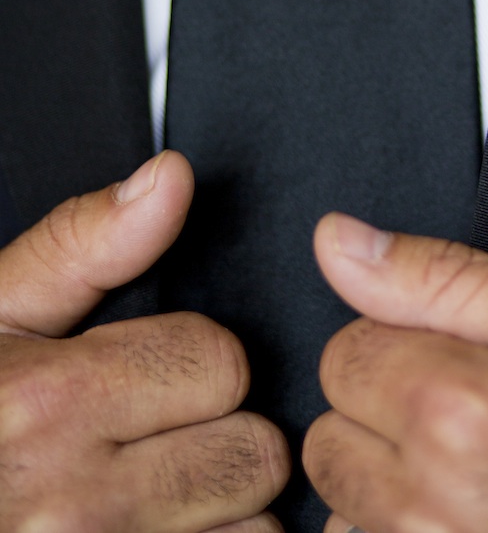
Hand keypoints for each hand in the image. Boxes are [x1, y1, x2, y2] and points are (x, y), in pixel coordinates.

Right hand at [0, 151, 289, 531]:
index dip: (197, 363)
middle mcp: (74, 501)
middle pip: (251, 453)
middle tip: (155, 446)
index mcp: (51, 401)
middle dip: (220, 441)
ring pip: (251, 532)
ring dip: (220, 517)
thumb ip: (83, 244)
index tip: (154, 378)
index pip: (222, 363)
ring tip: (156, 503)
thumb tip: (171, 176)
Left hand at [303, 216, 487, 532]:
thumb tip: (337, 240)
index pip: (343, 348)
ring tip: (474, 467)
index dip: (402, 341)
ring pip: (342, 499)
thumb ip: (439, 274)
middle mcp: (425, 498)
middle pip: (331, 428)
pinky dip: (402, 528)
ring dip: (388, 478)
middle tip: (472, 409)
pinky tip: (467, 511)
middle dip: (385, 409)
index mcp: (454, 405)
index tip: (462, 357)